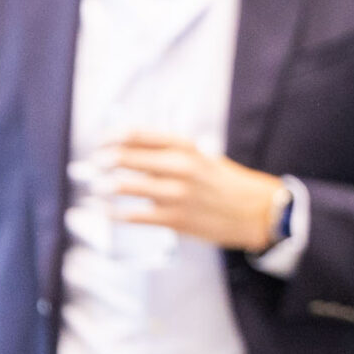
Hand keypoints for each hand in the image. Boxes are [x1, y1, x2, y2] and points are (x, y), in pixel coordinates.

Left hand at [93, 132, 286, 250]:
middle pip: (128, 157)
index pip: (140, 134)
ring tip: (97, 186)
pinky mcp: (176, 219)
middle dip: (105, 160)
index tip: (102, 140)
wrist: (259, 212)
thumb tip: (132, 156)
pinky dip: (117, 213)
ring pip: (127, 186)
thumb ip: (172, 158)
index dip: (115, 136)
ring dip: (106, 185)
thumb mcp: (205, 159)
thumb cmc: (228, 184)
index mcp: (188, 148)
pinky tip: (108, 211)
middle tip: (94, 163)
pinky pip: (136, 215)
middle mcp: (181, 167)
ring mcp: (178, 194)